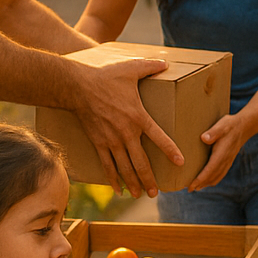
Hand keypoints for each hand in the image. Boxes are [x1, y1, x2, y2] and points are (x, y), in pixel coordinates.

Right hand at [71, 57, 177, 197]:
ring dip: (132, 182)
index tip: (180, 162)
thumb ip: (151, 66)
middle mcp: (125, 133)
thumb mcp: (132, 68)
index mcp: (138, 117)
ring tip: (140, 195)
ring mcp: (110, 140)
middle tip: (157, 192)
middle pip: (140, 161)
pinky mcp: (97, 142)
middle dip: (149, 179)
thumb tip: (166, 62)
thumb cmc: (106, 77)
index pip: (159, 137)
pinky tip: (117, 190)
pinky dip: (112, 178)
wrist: (77, 86)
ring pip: (124, 167)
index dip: (170, 150)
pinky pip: (106, 164)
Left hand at [186, 111, 253, 192]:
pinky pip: (221, 174)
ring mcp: (228, 161)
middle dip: (201, 184)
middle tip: (188, 189)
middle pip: (212, 177)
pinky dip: (213, 180)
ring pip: (217, 177)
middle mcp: (225, 160)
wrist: (244, 126)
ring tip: (195, 187)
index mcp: (222, 153)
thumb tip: (204, 138)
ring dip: (206, 183)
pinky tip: (207, 181)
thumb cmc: (230, 125)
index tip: (191, 186)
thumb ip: (213, 132)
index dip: (200, 179)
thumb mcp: (221, 125)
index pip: (210, 170)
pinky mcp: (228, 161)